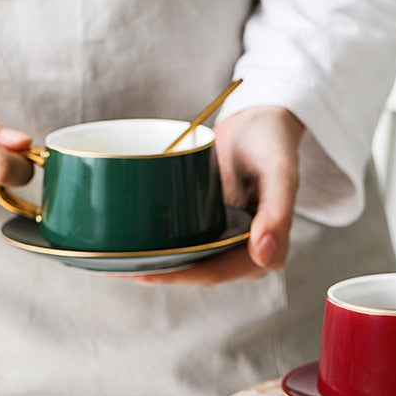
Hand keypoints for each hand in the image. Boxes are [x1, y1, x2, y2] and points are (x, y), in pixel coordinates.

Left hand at [133, 105, 303, 284]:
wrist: (262, 119)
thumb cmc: (272, 141)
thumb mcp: (280, 171)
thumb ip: (278, 212)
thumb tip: (263, 255)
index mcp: (268, 250)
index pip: (216, 272)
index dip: (179, 276)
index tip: (144, 272)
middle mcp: (246, 253)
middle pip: (197, 272)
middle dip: (159, 273)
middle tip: (117, 268)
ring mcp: (226, 241)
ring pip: (187, 262)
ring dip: (153, 264)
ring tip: (115, 262)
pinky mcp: (211, 227)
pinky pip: (184, 243)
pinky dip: (158, 245)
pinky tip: (129, 244)